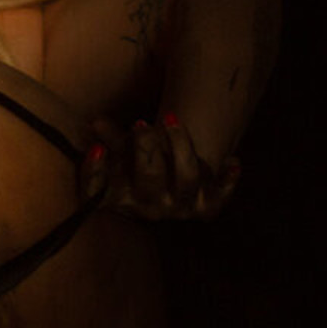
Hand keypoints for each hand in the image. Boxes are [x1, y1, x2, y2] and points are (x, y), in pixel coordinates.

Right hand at [81, 114, 241, 220]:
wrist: (173, 191)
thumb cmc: (140, 169)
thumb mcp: (123, 154)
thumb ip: (112, 139)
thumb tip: (96, 122)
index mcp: (120, 200)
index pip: (97, 194)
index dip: (94, 173)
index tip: (96, 149)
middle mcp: (150, 209)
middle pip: (150, 178)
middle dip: (146, 146)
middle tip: (140, 123)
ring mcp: (181, 209)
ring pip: (188, 178)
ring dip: (182, 145)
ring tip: (170, 118)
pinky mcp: (209, 208)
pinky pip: (223, 194)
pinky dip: (228, 179)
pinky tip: (232, 162)